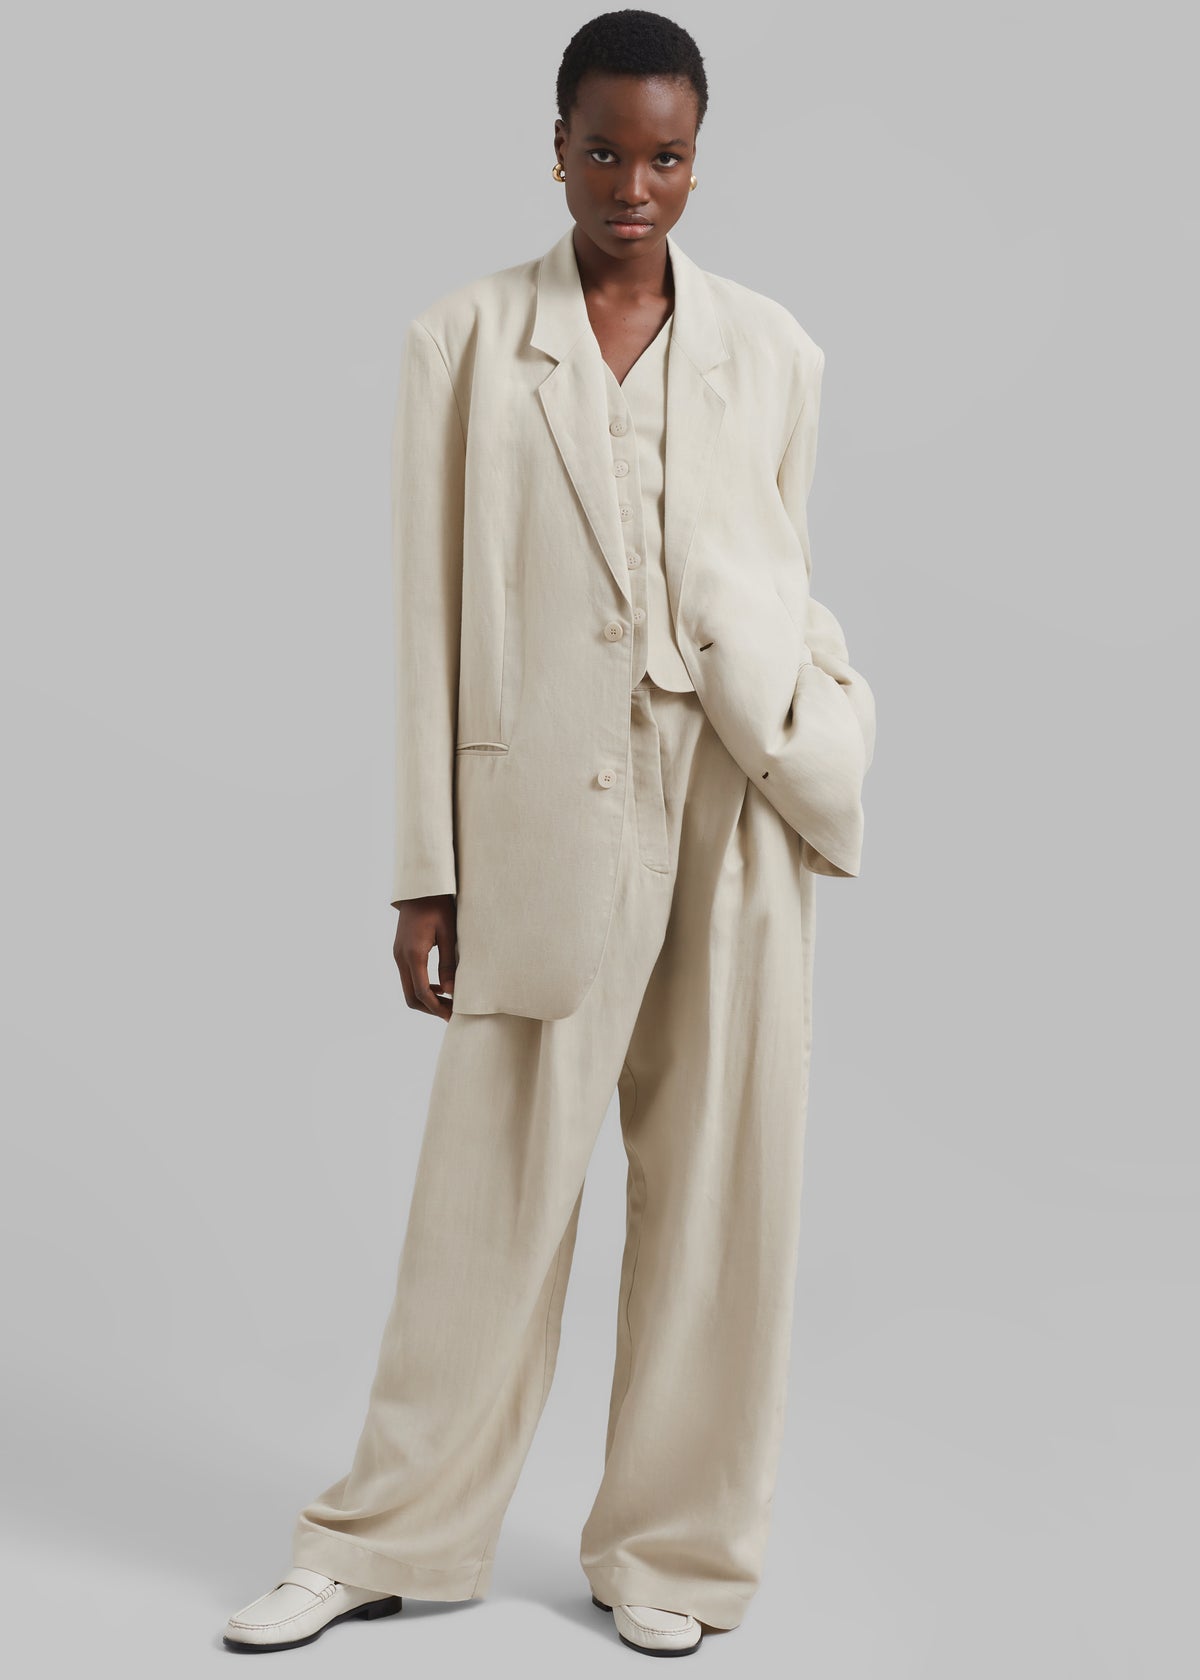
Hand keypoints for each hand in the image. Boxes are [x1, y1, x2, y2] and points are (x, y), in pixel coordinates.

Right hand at [394, 895, 456, 1020]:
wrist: (420, 888)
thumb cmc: (438, 906)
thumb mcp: (449, 933)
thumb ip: (448, 963)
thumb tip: (450, 991)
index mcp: (413, 954)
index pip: (422, 992)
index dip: (437, 1008)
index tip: (452, 1016)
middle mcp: (401, 957)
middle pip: (411, 996)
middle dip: (430, 1008)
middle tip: (451, 1012)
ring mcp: (398, 954)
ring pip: (408, 988)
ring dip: (426, 999)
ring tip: (448, 1001)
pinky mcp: (400, 951)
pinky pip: (408, 977)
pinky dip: (421, 987)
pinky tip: (439, 985)